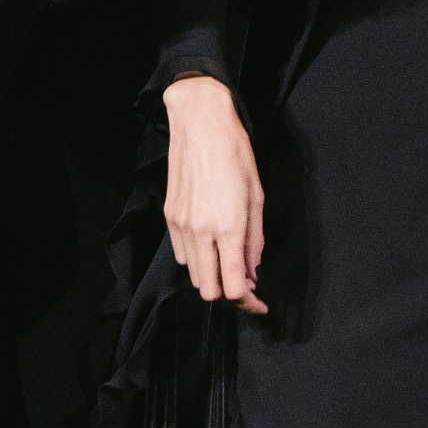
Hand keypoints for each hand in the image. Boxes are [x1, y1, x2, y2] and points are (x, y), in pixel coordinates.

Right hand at [163, 75, 266, 312]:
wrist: (200, 123)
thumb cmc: (234, 153)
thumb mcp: (257, 196)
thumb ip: (255, 241)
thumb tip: (253, 272)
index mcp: (228, 227)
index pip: (234, 287)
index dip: (248, 303)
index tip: (258, 304)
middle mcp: (201, 231)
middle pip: (209, 290)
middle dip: (229, 294)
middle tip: (245, 285)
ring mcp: (181, 224)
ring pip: (193, 275)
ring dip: (212, 277)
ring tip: (228, 262)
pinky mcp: (169, 216)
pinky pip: (180, 254)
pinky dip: (196, 260)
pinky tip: (210, 245)